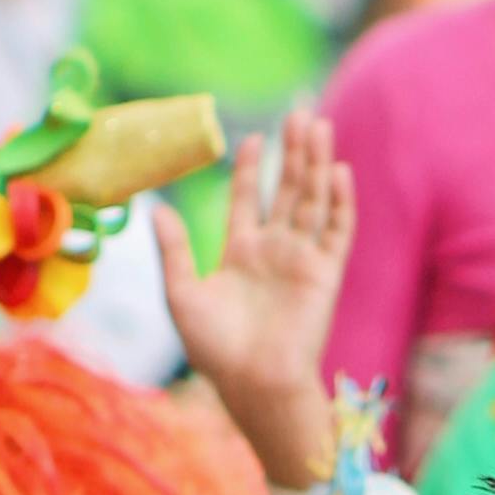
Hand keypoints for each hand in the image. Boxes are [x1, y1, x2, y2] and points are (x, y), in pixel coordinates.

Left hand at [154, 108, 351, 490]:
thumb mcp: (181, 294)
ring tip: (318, 125)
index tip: (250, 138)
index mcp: (241, 255)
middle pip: (287, 191)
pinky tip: (338, 172)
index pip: (247, 200)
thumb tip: (155, 208)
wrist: (254, 383)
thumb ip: (173, 250)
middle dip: (293, 152)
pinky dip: (339, 202)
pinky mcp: (325, 274)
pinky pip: (336, 231)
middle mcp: (275, 252)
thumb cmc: (216, 349)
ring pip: (313, 201)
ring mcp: (302, 261)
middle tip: (299, 111)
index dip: (250, 168)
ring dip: (316, 164)